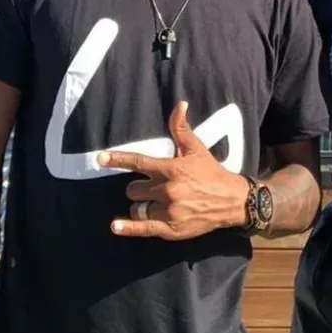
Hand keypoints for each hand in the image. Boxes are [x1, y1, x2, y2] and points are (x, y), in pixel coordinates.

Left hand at [97, 101, 249, 240]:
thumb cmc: (211, 172)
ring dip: (141, 205)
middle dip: (138, 187)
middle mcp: (168, 190)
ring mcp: (168, 211)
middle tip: (151, 187)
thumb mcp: (196, 149)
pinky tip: (116, 226)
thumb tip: (179, 104)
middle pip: (134, 189)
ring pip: (138, 207)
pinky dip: (128, 227)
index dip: (118, 159)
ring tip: (154, 204)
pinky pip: (143, 228)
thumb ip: (182, 128)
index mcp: (172, 169)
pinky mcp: (170, 228)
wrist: (231, 201)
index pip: (139, 162)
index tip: (101, 158)